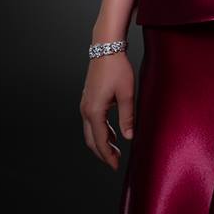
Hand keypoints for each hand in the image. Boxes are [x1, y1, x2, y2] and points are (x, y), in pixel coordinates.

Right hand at [80, 52, 134, 170]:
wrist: (106, 47)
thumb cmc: (117, 68)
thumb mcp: (126, 93)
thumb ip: (127, 117)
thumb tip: (129, 138)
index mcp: (95, 111)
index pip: (100, 141)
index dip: (108, 156)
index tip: (116, 166)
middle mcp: (86, 110)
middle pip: (91, 140)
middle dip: (103, 153)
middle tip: (115, 162)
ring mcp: (85, 103)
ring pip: (90, 131)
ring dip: (101, 142)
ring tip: (116, 149)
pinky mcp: (88, 98)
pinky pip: (91, 121)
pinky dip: (100, 131)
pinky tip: (112, 132)